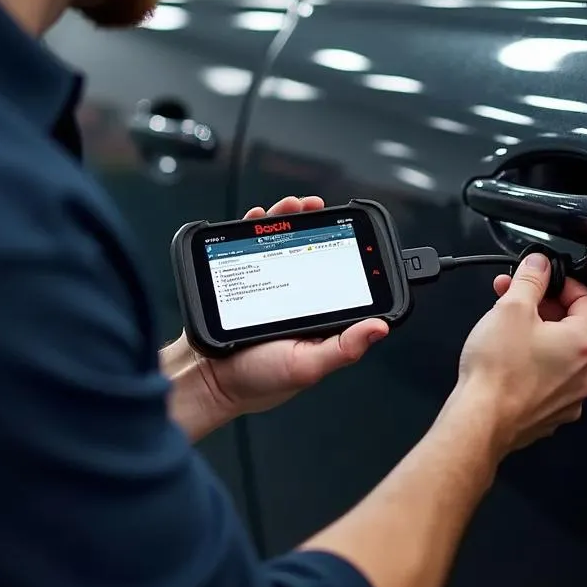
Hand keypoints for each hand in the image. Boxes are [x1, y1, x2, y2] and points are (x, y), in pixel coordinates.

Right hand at [170, 196, 389, 430]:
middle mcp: (292, 298)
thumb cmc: (258, 381)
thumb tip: (380, 327)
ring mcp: (265, 288)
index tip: (344, 230)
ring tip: (291, 206)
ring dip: (284, 219)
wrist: (207, 380)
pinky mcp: (240, 282)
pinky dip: (252, 229)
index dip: (339, 249)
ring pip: (277, 245)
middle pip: (304, 251)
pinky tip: (257, 219)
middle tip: (315, 208)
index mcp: (315, 317)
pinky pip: (248, 249)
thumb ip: (344, 348)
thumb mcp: (307, 365)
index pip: (333, 276)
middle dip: (311, 224)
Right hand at [453, 252, 586, 455]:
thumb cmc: (497, 369)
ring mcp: (571, 397)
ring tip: (504, 327)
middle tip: (514, 299)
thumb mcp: (511, 308)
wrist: (481, 420)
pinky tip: (507, 359)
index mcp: (583, 343)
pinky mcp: (552, 413)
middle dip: (542, 307)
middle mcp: (586, 373)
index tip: (544, 279)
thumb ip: (530, 279)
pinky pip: (549, 379)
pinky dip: (533, 364)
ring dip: (537, 335)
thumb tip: (540, 264)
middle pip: (573, 327)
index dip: (565, 284)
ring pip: (560, 354)